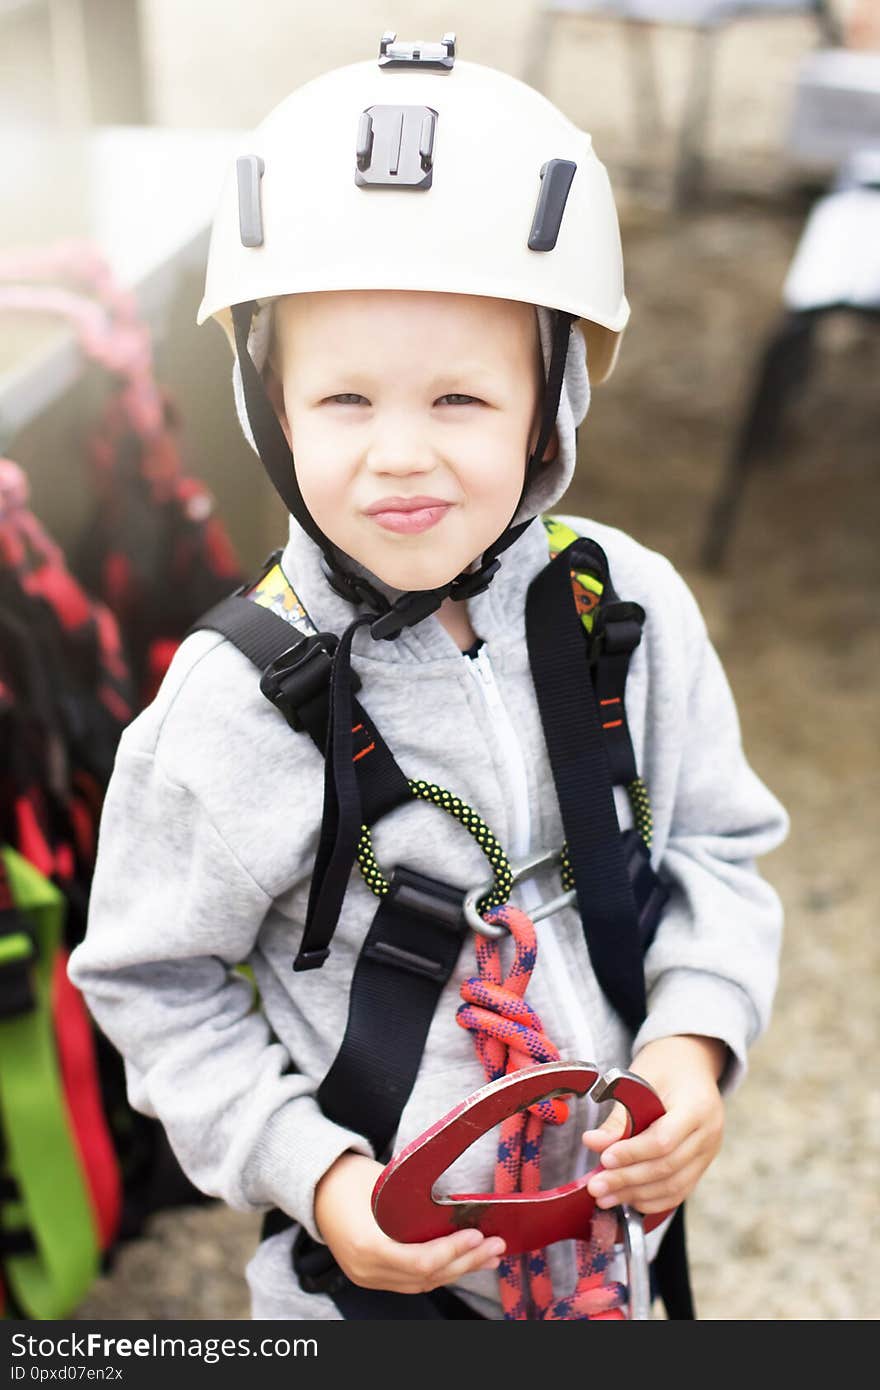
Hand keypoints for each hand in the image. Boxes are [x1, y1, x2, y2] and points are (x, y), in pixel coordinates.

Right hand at [313, 1151, 505, 1292]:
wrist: (317, 1185)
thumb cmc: (351, 1177)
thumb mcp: (384, 1184)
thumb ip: (415, 1205)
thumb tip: (458, 1211)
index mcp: (367, 1247)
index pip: (420, 1262)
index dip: (453, 1252)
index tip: (477, 1235)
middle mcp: (367, 1270)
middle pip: (426, 1277)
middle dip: (465, 1262)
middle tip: (495, 1245)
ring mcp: (368, 1277)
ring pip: (422, 1283)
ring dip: (458, 1270)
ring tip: (488, 1257)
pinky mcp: (372, 1275)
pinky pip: (412, 1280)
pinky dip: (439, 1271)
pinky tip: (462, 1262)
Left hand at [582, 1035, 726, 1214]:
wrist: (692, 1061)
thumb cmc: (664, 1066)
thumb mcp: (639, 1080)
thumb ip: (619, 1116)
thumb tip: (593, 1143)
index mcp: (697, 1106)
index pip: (664, 1140)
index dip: (632, 1153)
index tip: (604, 1159)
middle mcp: (709, 1133)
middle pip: (668, 1168)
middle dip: (628, 1180)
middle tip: (596, 1187)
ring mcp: (708, 1152)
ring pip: (674, 1185)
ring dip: (636, 1195)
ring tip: (605, 1197)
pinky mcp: (702, 1164)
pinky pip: (679, 1190)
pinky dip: (653, 1199)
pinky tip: (628, 1199)